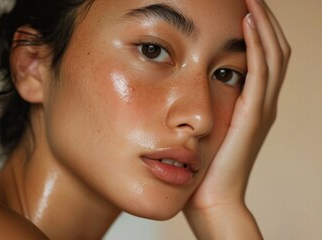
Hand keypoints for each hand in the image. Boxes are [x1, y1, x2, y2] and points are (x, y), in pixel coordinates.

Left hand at [184, 0, 290, 237]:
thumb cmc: (203, 163)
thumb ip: (207, 104)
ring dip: (263, 23)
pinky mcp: (253, 115)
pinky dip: (257, 44)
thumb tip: (189, 80)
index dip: (258, 29)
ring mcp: (262, 108)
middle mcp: (263, 102)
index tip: (241, 7)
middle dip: (264, 19)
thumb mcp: (207, 126)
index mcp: (253, 103)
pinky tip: (247, 21)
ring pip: (273, 54)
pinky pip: (261, 71)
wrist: (210, 196)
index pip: (264, 56)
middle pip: (274, 48)